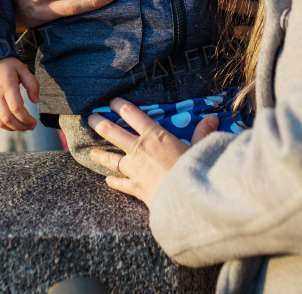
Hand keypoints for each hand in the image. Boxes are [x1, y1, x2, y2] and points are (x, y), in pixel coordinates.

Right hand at [0, 57, 39, 130]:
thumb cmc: (6, 65)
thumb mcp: (22, 68)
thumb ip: (32, 83)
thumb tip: (36, 101)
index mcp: (7, 85)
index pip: (16, 108)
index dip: (26, 119)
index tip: (34, 122)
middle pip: (8, 118)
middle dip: (21, 126)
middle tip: (31, 127)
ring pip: (0, 121)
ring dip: (13, 128)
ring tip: (23, 127)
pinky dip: (4, 125)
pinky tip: (13, 125)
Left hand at [86, 98, 220, 207]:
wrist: (186, 199)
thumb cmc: (194, 170)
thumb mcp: (200, 148)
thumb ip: (203, 134)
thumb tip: (212, 119)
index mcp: (155, 135)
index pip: (133, 115)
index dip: (119, 106)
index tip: (111, 102)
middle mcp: (139, 149)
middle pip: (112, 132)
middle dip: (99, 124)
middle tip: (89, 118)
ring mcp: (134, 170)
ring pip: (111, 159)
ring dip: (100, 154)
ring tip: (91, 151)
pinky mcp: (135, 188)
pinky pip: (120, 184)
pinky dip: (113, 182)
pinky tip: (107, 181)